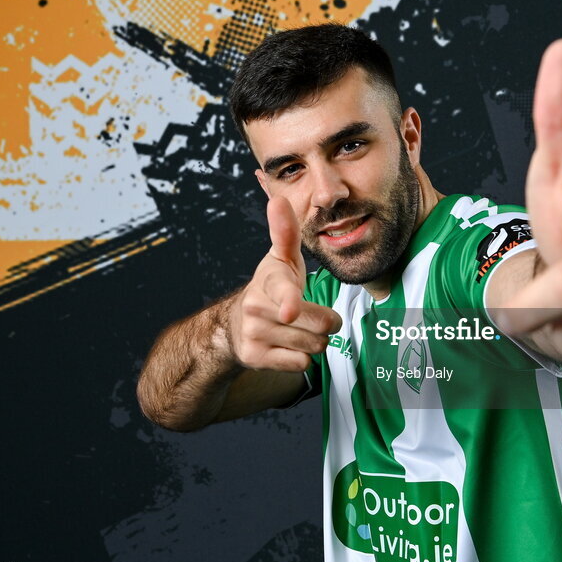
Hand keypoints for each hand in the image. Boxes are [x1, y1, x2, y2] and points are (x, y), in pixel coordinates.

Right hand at [226, 197, 341, 370]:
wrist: (236, 325)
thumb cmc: (272, 287)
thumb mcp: (280, 260)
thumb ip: (285, 232)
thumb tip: (277, 198)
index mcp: (269, 280)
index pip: (283, 290)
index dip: (289, 301)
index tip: (289, 311)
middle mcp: (256, 307)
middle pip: (318, 325)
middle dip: (325, 323)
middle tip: (313, 316)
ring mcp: (254, 334)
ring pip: (312, 346)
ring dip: (315, 341)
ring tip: (298, 330)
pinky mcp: (254, 358)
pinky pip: (300, 364)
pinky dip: (301, 358)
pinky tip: (287, 346)